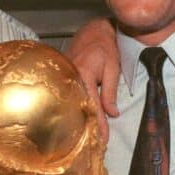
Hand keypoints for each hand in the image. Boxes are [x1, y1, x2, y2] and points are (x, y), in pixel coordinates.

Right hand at [66, 18, 120, 141]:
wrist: (93, 31)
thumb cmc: (105, 47)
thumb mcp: (113, 68)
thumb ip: (111, 92)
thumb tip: (113, 114)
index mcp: (83, 74)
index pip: (92, 106)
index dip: (98, 124)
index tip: (103, 139)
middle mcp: (70, 77)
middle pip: (77, 108)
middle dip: (85, 127)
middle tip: (93, 144)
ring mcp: (63, 77)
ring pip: (71, 103)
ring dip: (78, 119)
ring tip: (84, 136)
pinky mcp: (62, 77)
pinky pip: (68, 96)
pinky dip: (74, 108)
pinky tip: (77, 119)